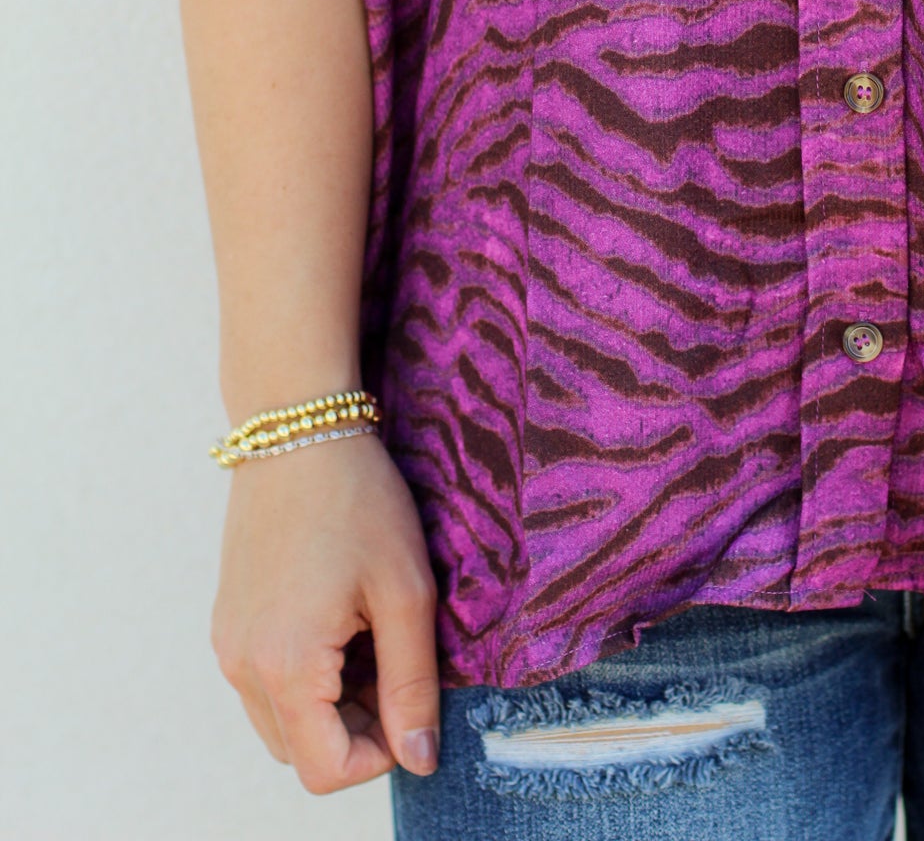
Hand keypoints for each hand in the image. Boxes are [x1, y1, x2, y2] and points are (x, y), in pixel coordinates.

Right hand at [211, 437, 440, 793]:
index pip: (326, 771)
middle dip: (357, 729)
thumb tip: (419, 758)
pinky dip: (306, 675)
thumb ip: (412, 684)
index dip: (380, 753)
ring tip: (372, 633)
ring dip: (331, 703)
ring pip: (282, 719)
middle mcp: (242, 666)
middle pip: (302, 752)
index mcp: (285, 666)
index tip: (410, 701)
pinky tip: (342, 617)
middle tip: (396, 660)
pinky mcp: (228, 621)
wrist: (298, 428)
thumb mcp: (405, 592)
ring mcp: (228, 644)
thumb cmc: (358, 500)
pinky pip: (265, 681)